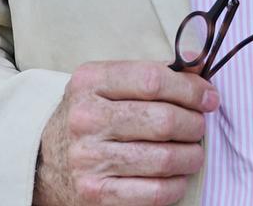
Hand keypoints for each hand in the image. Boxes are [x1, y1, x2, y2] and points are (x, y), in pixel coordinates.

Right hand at [34, 61, 218, 205]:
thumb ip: (152, 73)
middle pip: (163, 120)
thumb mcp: (108, 84)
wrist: (43, 160)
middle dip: (194, 124)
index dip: (191, 89)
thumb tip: (200, 61)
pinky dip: (176, 185)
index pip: (153, 80)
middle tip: (199, 127)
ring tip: (192, 152)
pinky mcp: (95, 193)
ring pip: (164, 158)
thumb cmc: (90, 116)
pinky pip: (154, 192)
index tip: (209, 97)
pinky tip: (176, 176)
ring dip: (191, 156)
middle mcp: (86, 119)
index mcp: (90, 82)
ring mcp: (89, 159)